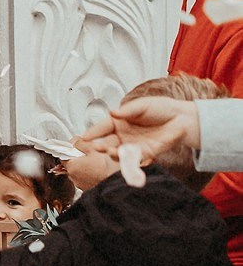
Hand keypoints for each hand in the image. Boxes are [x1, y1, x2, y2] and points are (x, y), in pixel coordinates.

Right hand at [76, 96, 198, 166]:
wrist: (182, 119)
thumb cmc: (162, 109)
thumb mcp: (142, 105)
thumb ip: (128, 110)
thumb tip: (113, 111)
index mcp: (119, 122)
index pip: (102, 127)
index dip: (93, 132)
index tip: (84, 137)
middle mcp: (123, 135)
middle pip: (106, 142)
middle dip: (99, 145)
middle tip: (94, 146)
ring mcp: (133, 146)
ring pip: (117, 153)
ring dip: (112, 153)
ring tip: (109, 151)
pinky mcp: (145, 154)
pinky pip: (133, 160)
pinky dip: (127, 161)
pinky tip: (123, 157)